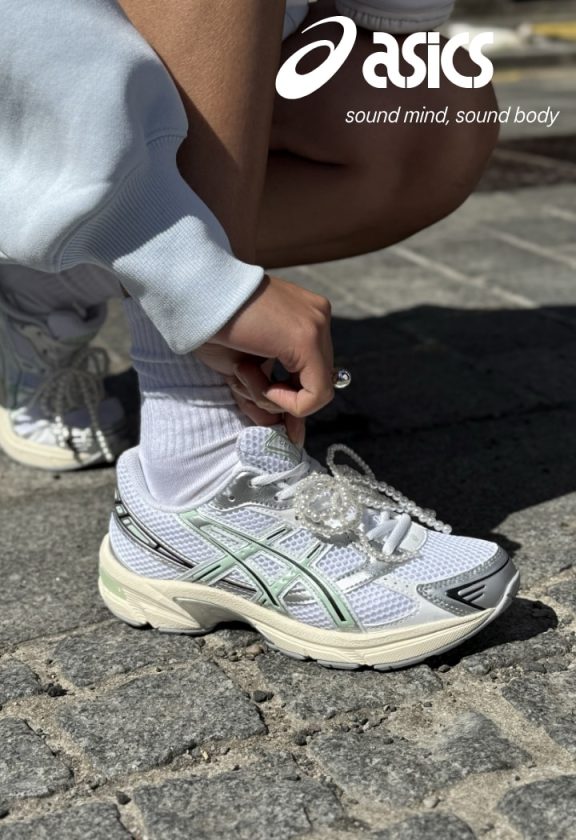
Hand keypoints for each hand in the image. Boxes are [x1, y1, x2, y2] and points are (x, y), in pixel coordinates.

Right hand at [195, 275, 333, 445]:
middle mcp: (318, 318)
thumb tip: (292, 438)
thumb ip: (269, 399)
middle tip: (241, 382)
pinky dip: (280, 399)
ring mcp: (317, 326)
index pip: (311, 373)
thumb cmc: (212, 327)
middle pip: (314, 385)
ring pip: (314, 393)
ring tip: (240, 367)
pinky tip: (249, 370)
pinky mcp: (308, 339)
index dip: (288, 398)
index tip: (261, 404)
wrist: (195, 293)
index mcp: (304, 318)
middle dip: (276, 399)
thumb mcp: (244, 370)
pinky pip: (313, 395)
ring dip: (270, 395)